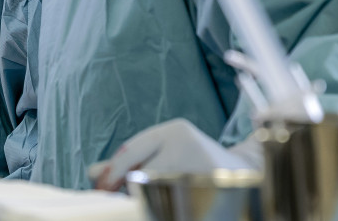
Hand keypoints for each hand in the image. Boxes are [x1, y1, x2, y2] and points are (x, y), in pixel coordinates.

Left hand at [90, 118, 259, 190]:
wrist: (245, 172)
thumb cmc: (191, 160)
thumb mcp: (162, 150)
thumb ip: (128, 159)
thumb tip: (92, 173)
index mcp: (174, 131)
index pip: (133, 151)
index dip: (112, 172)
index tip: (99, 187)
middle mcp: (190, 146)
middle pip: (145, 174)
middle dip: (124, 189)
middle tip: (109, 198)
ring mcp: (204, 169)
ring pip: (160, 191)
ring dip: (142, 199)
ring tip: (132, 203)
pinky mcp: (213, 190)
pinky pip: (177, 202)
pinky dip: (160, 205)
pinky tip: (154, 206)